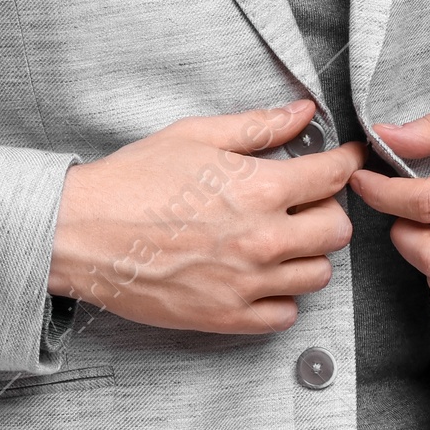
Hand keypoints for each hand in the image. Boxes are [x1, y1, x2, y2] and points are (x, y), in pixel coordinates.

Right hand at [48, 98, 365, 335]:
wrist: (83, 233)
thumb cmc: (134, 179)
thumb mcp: (196, 136)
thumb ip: (258, 126)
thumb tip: (303, 112)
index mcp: (256, 188)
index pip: (333, 177)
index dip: (346, 163)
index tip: (346, 160)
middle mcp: (261, 239)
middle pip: (337, 230)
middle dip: (328, 209)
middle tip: (304, 200)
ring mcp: (246, 283)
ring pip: (318, 275)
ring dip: (307, 253)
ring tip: (279, 237)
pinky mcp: (227, 317)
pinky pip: (286, 315)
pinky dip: (282, 295)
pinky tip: (259, 274)